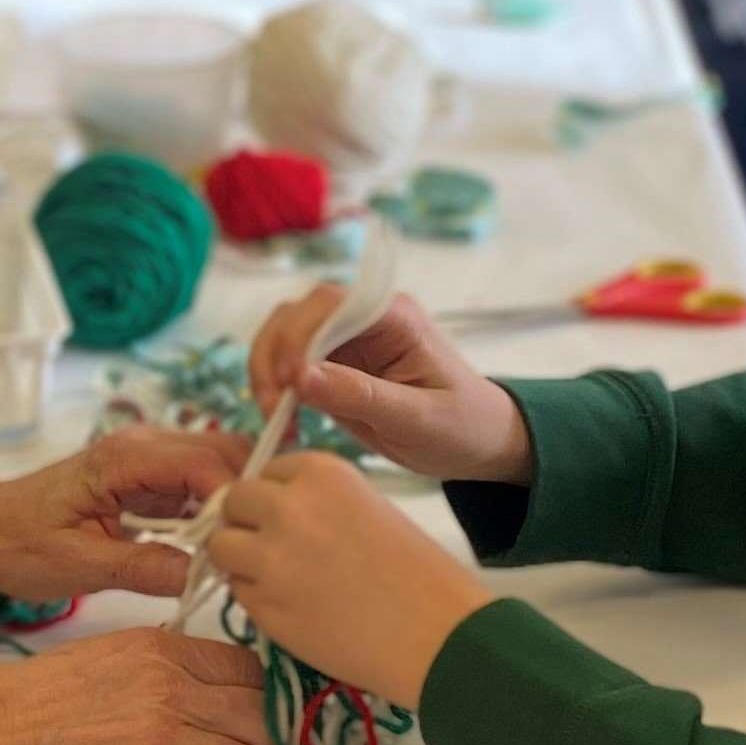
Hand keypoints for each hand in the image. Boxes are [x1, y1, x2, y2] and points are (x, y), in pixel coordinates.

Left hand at [0, 428, 247, 603]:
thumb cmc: (20, 545)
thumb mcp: (79, 565)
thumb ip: (143, 568)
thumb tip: (203, 575)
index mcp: (124, 459)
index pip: (203, 463)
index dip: (234, 499)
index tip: (244, 542)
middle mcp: (142, 446)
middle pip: (221, 453)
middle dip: (245, 495)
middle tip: (252, 546)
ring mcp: (147, 460)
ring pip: (216, 465)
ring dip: (234, 502)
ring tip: (241, 549)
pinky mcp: (148, 479)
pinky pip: (197, 484)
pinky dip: (215, 510)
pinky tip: (218, 546)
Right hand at [0, 629, 266, 744]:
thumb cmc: (23, 703)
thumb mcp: (102, 657)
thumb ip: (163, 670)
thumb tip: (212, 697)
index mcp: (159, 650)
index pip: (250, 672)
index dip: (249, 699)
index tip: (233, 717)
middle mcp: (170, 691)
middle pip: (258, 722)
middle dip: (244, 744)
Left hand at [207, 456, 491, 703]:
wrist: (438, 634)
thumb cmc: (418, 572)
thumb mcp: (368, 507)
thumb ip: (317, 500)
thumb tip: (270, 510)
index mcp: (320, 472)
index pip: (266, 470)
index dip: (276, 497)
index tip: (293, 519)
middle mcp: (287, 507)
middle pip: (234, 501)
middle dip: (248, 523)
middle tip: (275, 549)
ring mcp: (270, 558)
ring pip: (221, 547)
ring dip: (240, 561)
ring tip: (278, 580)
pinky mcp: (264, 607)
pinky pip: (237, 592)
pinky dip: (255, 599)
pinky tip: (293, 608)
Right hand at [247, 284, 529, 485]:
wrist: (478, 441)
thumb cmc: (462, 426)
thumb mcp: (417, 419)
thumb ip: (360, 395)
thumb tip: (299, 377)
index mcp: (393, 316)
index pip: (330, 304)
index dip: (299, 336)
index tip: (289, 383)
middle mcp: (364, 318)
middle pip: (297, 313)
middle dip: (275, 356)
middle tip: (274, 409)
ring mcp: (345, 340)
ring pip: (283, 335)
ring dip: (267, 372)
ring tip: (276, 419)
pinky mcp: (332, 365)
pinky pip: (288, 364)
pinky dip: (274, 389)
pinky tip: (284, 423)